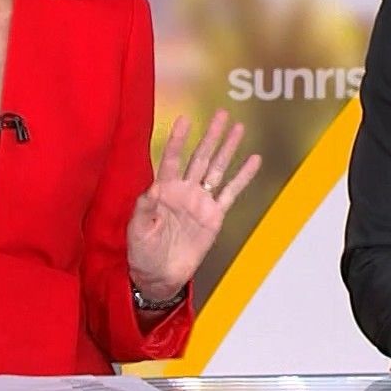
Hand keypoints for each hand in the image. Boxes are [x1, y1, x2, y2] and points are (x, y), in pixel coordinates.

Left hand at [126, 110, 260, 300]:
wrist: (160, 276)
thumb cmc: (143, 252)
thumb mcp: (137, 230)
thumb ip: (144, 209)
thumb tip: (152, 189)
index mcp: (163, 191)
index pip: (172, 159)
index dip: (178, 140)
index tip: (185, 120)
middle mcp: (184, 191)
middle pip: (200, 157)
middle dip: (210, 135)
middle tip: (221, 114)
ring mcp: (201, 202)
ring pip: (217, 169)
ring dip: (227, 149)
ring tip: (238, 128)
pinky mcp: (215, 216)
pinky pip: (231, 193)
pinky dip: (243, 177)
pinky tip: (253, 161)